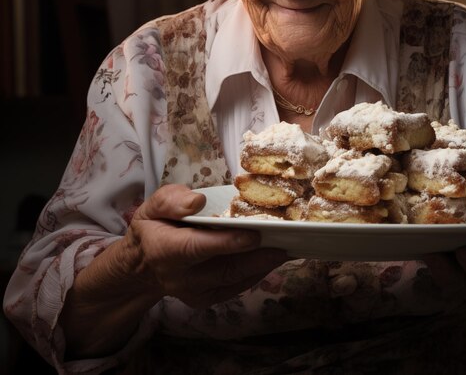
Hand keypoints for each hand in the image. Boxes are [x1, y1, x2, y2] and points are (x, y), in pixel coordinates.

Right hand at [120, 184, 287, 307]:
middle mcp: (181, 277)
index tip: (254, 234)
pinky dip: (256, 273)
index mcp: (166, 250)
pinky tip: (273, 258)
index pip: (199, 248)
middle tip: (286, 242)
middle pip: (224, 268)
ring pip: (234, 280)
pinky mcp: (205, 299)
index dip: (227, 242)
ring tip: (289, 248)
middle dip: (256, 257)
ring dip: (262, 265)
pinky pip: (235, 287)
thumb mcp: (152, 206)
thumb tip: (197, 202)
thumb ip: (171, 201)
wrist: (142, 266)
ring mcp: (194, 292)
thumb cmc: (153, 228)